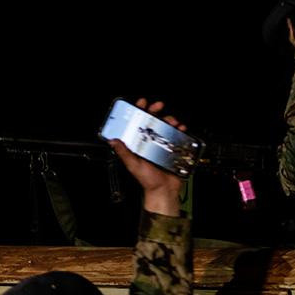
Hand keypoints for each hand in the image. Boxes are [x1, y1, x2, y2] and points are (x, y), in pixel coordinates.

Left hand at [109, 98, 185, 216]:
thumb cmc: (148, 181)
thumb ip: (124, 153)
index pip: (137, 124)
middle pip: (152, 122)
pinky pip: (177, 137)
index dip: (138, 112)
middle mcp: (150, 143)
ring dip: (169, 121)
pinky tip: (181, 129)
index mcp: (139, 145)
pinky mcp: (173, 149)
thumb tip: (113, 141)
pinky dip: (180, 131)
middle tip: (158, 106)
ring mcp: (162, 145)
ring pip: (165, 127)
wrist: (164, 190)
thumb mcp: (133, 165)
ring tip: (171, 121)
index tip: (141, 104)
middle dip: (155, 111)